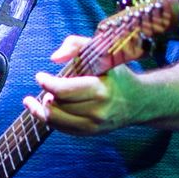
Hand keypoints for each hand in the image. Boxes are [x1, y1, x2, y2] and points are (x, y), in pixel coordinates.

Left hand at [23, 34, 141, 134]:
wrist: (138, 101)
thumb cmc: (116, 74)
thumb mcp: (102, 52)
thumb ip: (76, 45)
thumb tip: (54, 58)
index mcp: (100, 89)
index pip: (64, 91)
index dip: (47, 83)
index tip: (40, 76)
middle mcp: (97, 111)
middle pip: (58, 106)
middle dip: (47, 94)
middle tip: (46, 85)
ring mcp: (93, 125)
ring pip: (56, 120)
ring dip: (44, 108)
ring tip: (46, 97)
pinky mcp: (90, 133)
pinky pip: (61, 129)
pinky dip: (50, 118)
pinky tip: (44, 108)